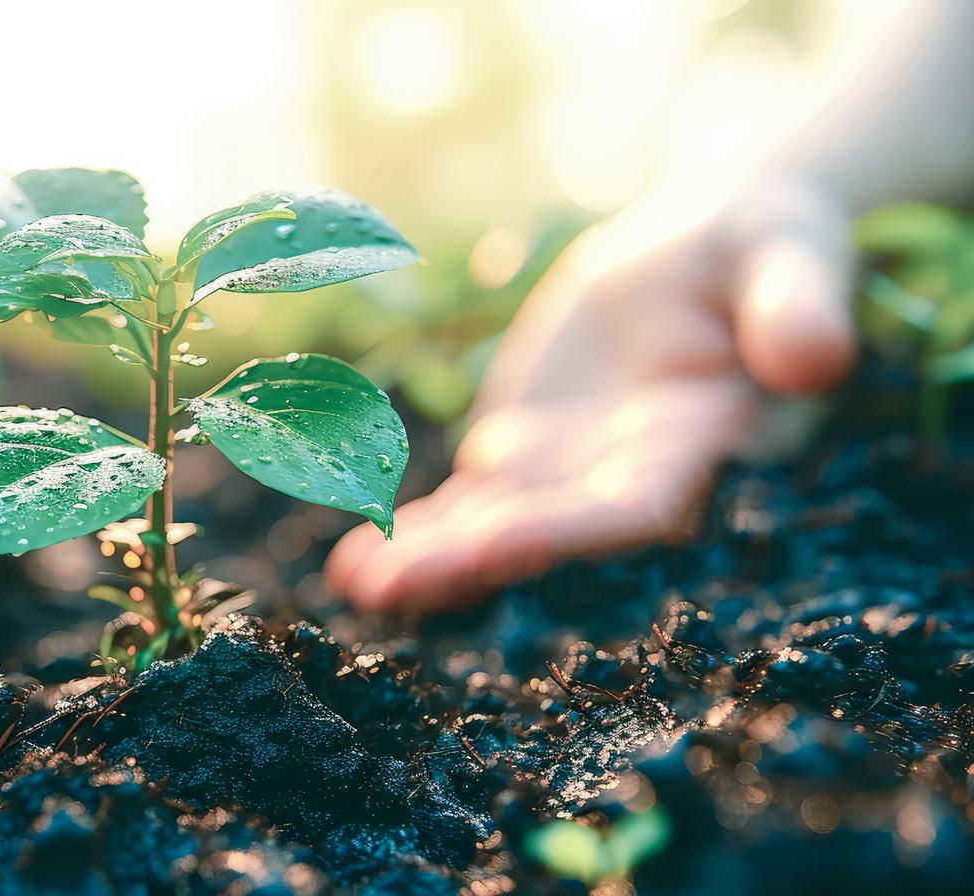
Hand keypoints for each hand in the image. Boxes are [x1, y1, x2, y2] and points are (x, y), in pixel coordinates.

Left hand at [326, 176, 856, 611]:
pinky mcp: (521, 456)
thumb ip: (798, 302)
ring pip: (492, 526)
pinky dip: (412, 531)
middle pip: (547, 530)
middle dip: (471, 560)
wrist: (698, 251)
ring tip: (358, 587)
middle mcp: (628, 476)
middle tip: (392, 587)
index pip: (634, 501)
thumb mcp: (786, 248)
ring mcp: (567, 472)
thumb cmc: (759, 245)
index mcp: (699, 440)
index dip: (568, 526)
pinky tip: (351, 565)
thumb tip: (814, 358)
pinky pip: (462, 503)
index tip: (499, 542)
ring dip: (428, 561)